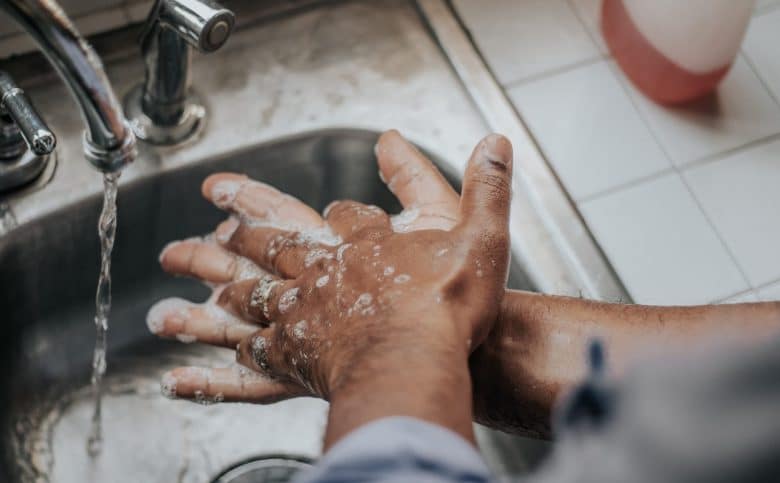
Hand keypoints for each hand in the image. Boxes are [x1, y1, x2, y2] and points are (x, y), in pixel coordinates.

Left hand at [150, 131, 513, 440]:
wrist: (415, 361)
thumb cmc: (448, 305)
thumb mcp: (482, 235)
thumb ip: (486, 187)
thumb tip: (495, 142)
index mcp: (365, 241)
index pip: (343, 214)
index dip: (340, 211)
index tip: (329, 209)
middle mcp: (325, 269)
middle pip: (274, 242)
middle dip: (242, 229)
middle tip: (210, 219)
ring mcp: (304, 311)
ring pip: (250, 289)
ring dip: (216, 280)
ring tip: (182, 277)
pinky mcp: (295, 354)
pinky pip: (253, 352)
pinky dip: (230, 354)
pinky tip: (213, 358)